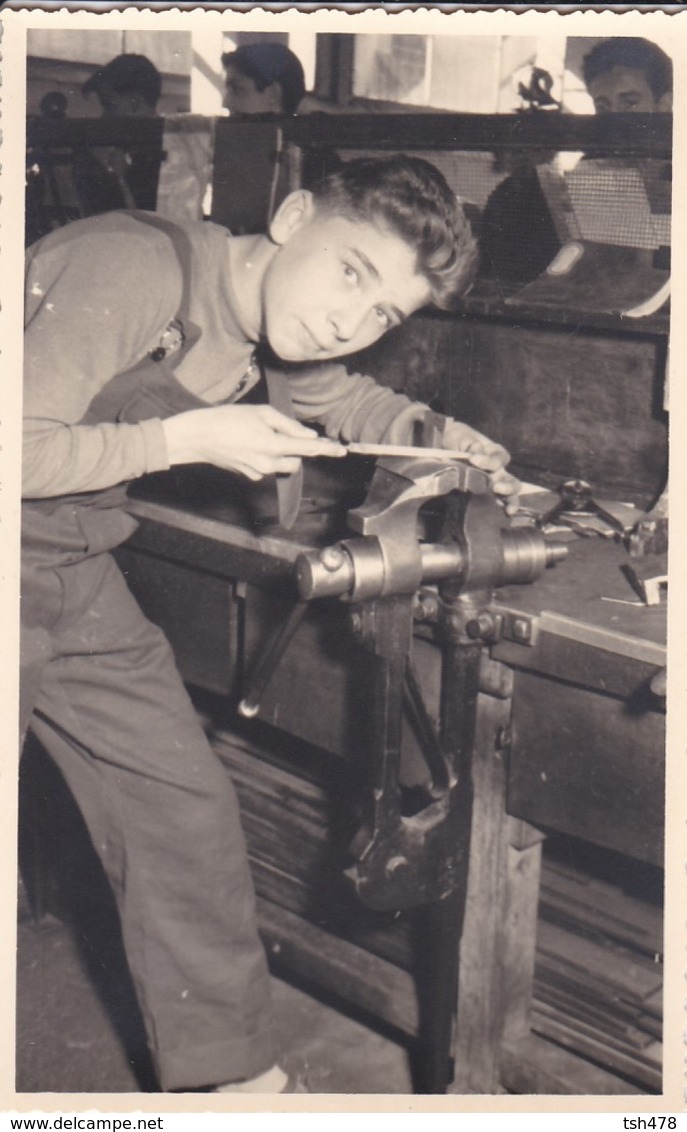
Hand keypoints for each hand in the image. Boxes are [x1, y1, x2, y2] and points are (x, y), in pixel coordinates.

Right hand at [162, 404, 345, 480]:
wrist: (198, 436)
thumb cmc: (228, 418)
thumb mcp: (261, 413)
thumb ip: (288, 425)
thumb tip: (308, 436)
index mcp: (275, 445)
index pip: (309, 449)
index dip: (327, 450)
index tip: (342, 451)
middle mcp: (269, 463)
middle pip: (295, 461)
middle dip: (294, 450)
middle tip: (277, 432)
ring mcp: (258, 472)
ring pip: (280, 465)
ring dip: (278, 453)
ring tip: (256, 436)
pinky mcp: (248, 476)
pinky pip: (264, 467)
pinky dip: (262, 458)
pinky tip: (245, 445)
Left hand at [443, 420, 520, 512]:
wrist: (443, 444)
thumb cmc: (457, 439)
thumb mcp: (463, 437)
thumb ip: (470, 443)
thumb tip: (477, 450)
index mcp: (494, 453)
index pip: (499, 458)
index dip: (488, 460)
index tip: (473, 458)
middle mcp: (497, 471)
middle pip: (512, 481)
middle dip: (508, 486)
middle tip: (496, 487)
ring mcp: (491, 484)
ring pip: (510, 495)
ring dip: (510, 500)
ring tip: (508, 508)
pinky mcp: (482, 494)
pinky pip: (496, 503)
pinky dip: (502, 509)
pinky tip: (504, 515)